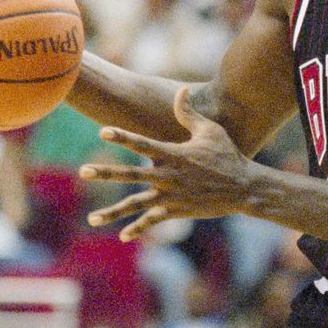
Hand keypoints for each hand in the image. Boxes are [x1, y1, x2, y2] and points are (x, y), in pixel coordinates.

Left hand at [79, 87, 252, 240]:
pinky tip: (123, 236)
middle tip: (83, 171)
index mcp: (174, 154)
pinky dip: (138, 229)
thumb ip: (189, 113)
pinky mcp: (177, 211)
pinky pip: (153, 221)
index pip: (142, 143)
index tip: (102, 131)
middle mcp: (168, 175)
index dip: (122, 136)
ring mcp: (171, 196)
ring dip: (113, 212)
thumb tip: (181, 90)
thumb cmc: (227, 155)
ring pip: (136, 204)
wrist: (243, 187)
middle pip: (130, 174)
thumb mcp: (210, 130)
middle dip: (106, 172)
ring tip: (92, 219)